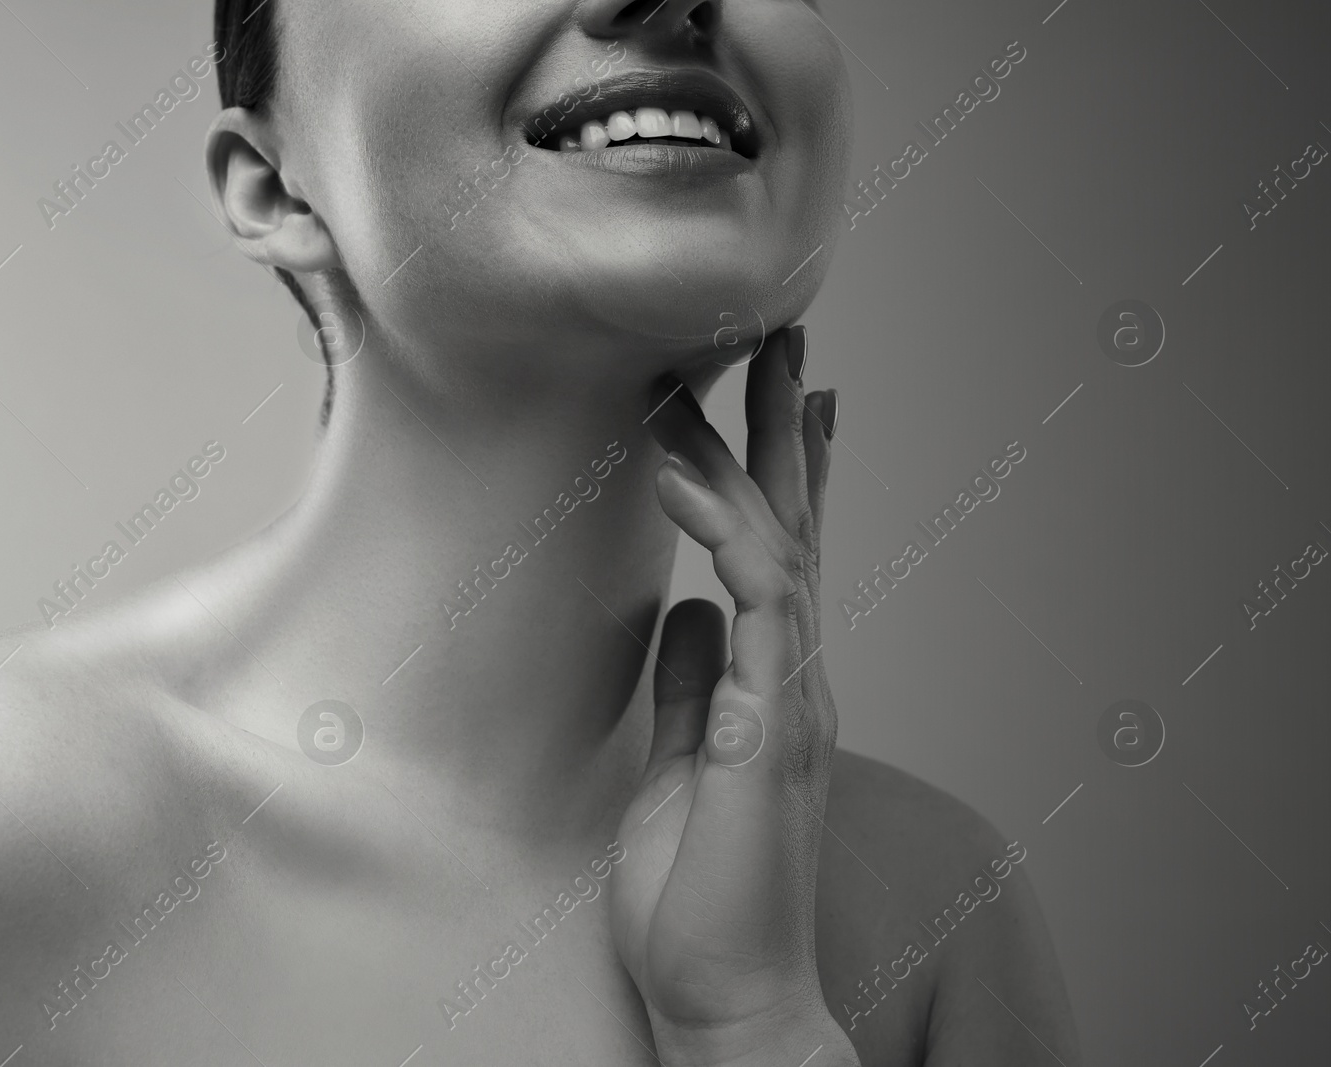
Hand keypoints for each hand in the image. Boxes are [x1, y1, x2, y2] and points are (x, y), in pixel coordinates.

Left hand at [610, 327, 855, 1066]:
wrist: (728, 988)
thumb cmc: (702, 892)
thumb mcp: (680, 765)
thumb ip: (690, 689)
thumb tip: (686, 616)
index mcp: (773, 681)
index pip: (785, 552)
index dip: (783, 470)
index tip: (777, 395)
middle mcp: (797, 675)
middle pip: (798, 525)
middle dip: (782, 426)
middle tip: (775, 335)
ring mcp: (794, 697)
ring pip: (779, 543)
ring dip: (740, 456)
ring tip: (696, 383)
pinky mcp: (772, 726)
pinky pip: (760, 602)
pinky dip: (728, 532)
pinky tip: (688, 481)